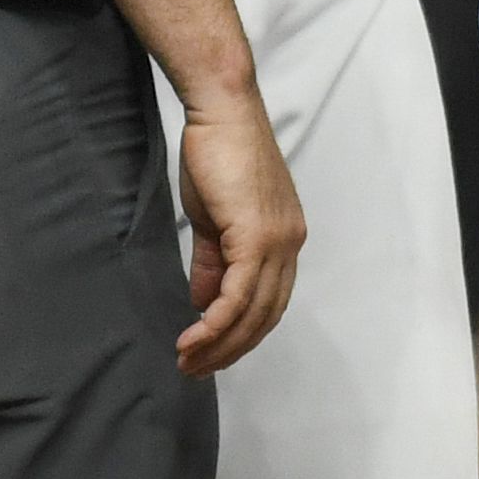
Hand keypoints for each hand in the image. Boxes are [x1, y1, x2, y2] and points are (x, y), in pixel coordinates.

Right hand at [168, 94, 302, 375]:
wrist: (220, 109)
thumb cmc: (215, 152)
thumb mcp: (213, 217)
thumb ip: (212, 262)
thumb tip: (204, 303)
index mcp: (285, 239)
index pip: (269, 302)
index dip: (241, 333)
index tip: (210, 352)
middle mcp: (290, 244)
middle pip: (266, 316)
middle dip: (230, 350)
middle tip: (195, 369)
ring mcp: (278, 241)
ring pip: (254, 312)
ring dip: (220, 344)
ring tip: (188, 360)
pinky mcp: (257, 236)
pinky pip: (238, 295)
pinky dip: (216, 322)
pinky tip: (193, 336)